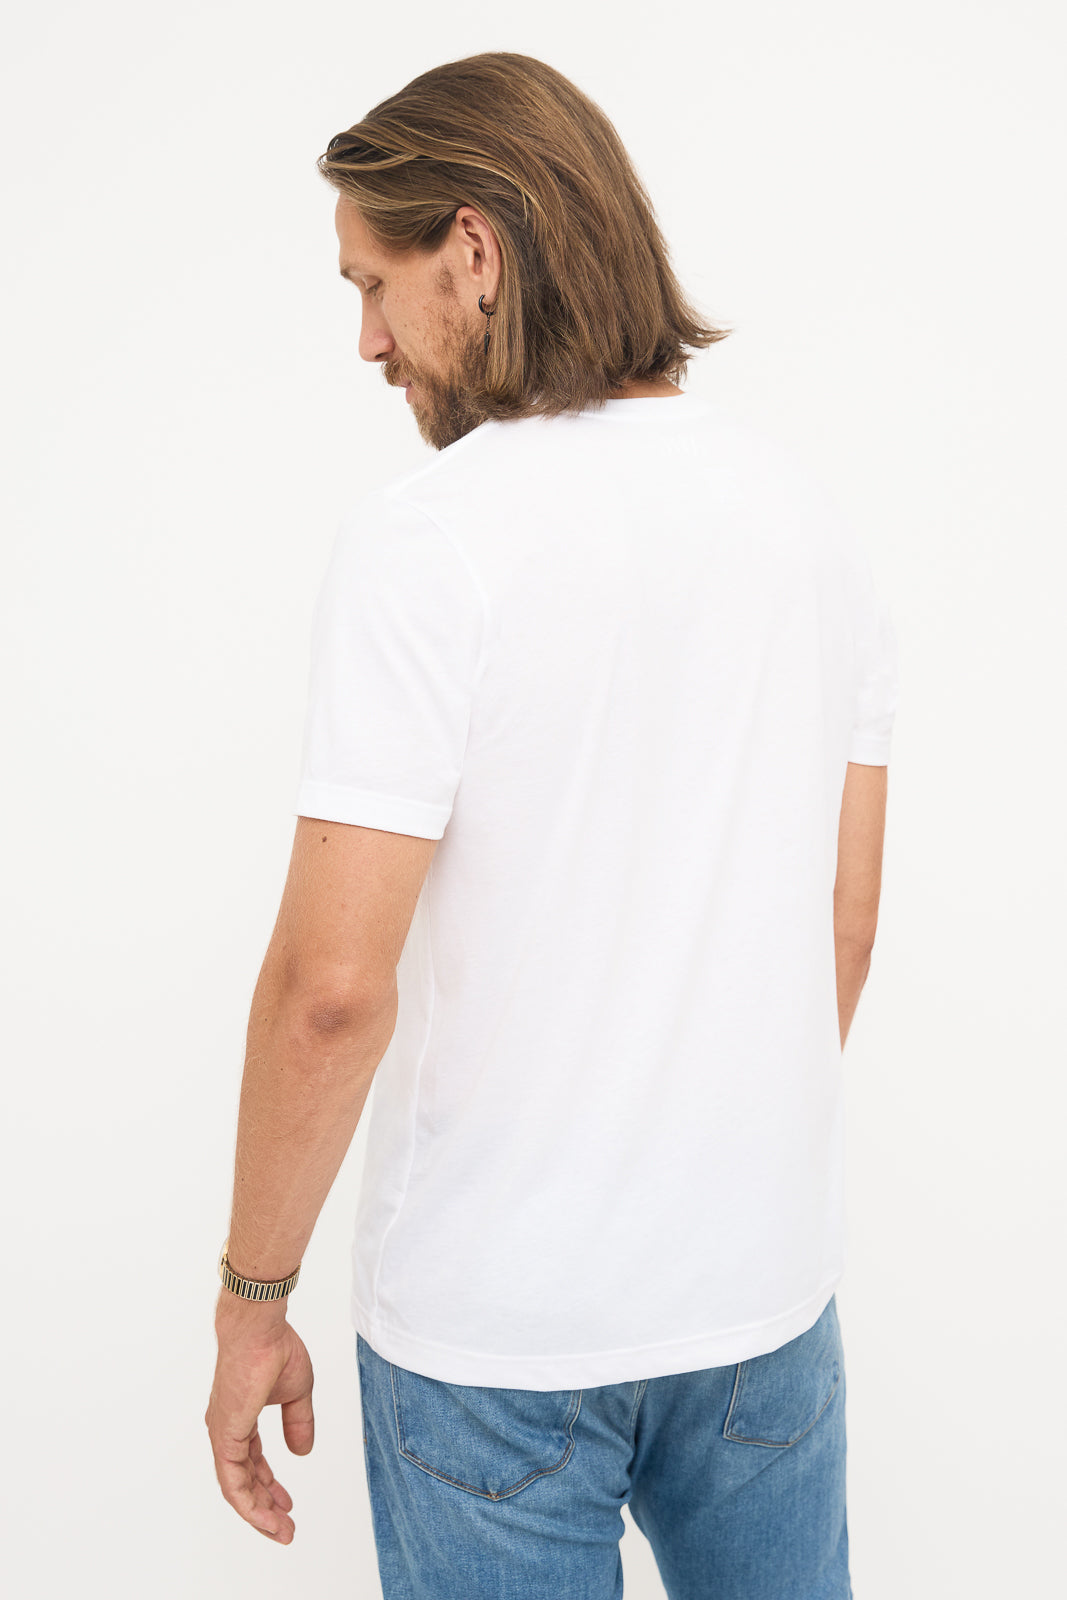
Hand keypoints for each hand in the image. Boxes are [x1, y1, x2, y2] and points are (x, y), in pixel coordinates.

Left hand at [205, 1308, 314, 1543]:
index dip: (269, 1485)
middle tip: (285, 1528)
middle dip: (266, 1506)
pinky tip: (267, 1518)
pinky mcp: (225, 1438)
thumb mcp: (297, 1393)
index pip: (251, 1463)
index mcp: (240, 1419)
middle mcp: (227, 1431)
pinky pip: (234, 1483)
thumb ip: (298, 1423)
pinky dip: (250, 1504)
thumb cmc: (275, 1349)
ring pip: (237, 1488)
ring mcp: (223, 1436)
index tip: (287, 1503)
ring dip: (259, 1513)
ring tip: (282, 1532)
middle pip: (244, 1481)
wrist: (260, 1330)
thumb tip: (302, 1453)